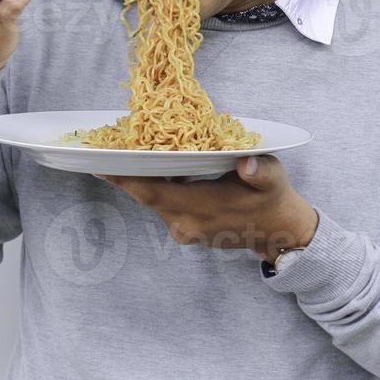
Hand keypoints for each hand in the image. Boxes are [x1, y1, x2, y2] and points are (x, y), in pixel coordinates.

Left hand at [94, 155, 317, 263]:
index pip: (153, 193)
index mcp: (202, 208)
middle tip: (105, 147)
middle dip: (126, 173)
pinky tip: (155, 169)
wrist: (279, 232)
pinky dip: (157, 188)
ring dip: (142, 179)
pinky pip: (164, 207)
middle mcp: (186, 223)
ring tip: (128, 153)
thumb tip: (246, 163)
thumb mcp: (272, 179)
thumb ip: (259, 171)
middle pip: (146, 196)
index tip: (100, 163)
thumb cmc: (273, 199)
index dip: (125, 178)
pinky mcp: (186, 231)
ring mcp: (185, 230)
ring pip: (154, 201)